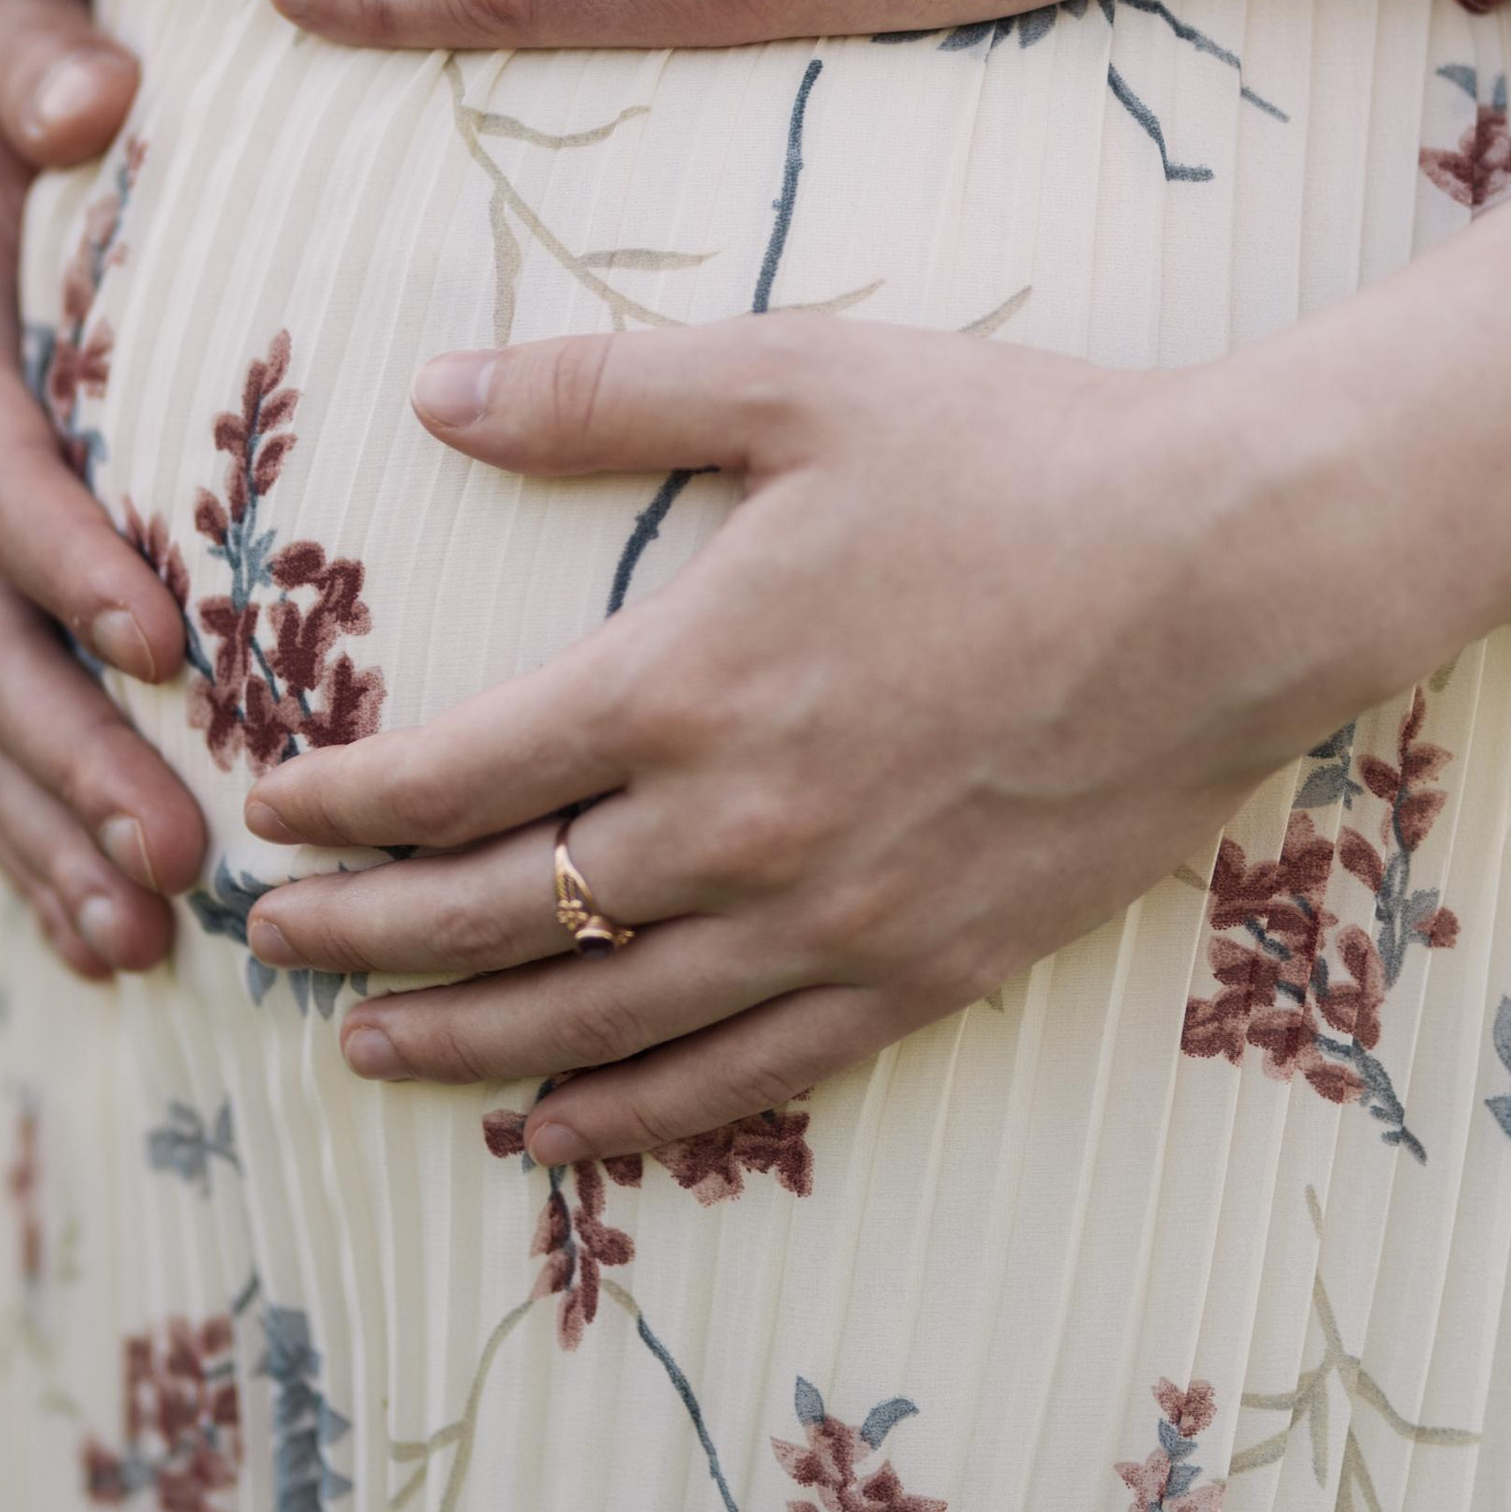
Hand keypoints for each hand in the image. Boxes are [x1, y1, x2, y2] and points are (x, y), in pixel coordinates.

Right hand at [0, 0, 207, 978]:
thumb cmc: (22, 84)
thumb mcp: (18, 39)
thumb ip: (44, 61)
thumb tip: (89, 97)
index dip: (57, 549)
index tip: (161, 637)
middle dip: (67, 748)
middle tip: (175, 849)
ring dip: (49, 834)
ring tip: (143, 942)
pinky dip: (32, 847)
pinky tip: (110, 951)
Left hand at [234, 315, 1335, 1157]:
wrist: (1239, 571)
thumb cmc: (1023, 452)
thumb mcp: (798, 377)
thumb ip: (602, 392)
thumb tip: (431, 388)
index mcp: (685, 683)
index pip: (455, 778)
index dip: (344, 806)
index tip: (270, 814)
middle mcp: (739, 830)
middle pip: (497, 918)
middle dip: (364, 936)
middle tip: (271, 945)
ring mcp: (836, 923)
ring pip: (603, 1023)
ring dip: (468, 1045)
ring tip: (370, 1053)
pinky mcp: (929, 975)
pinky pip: (747, 1079)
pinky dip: (634, 1116)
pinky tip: (560, 1133)